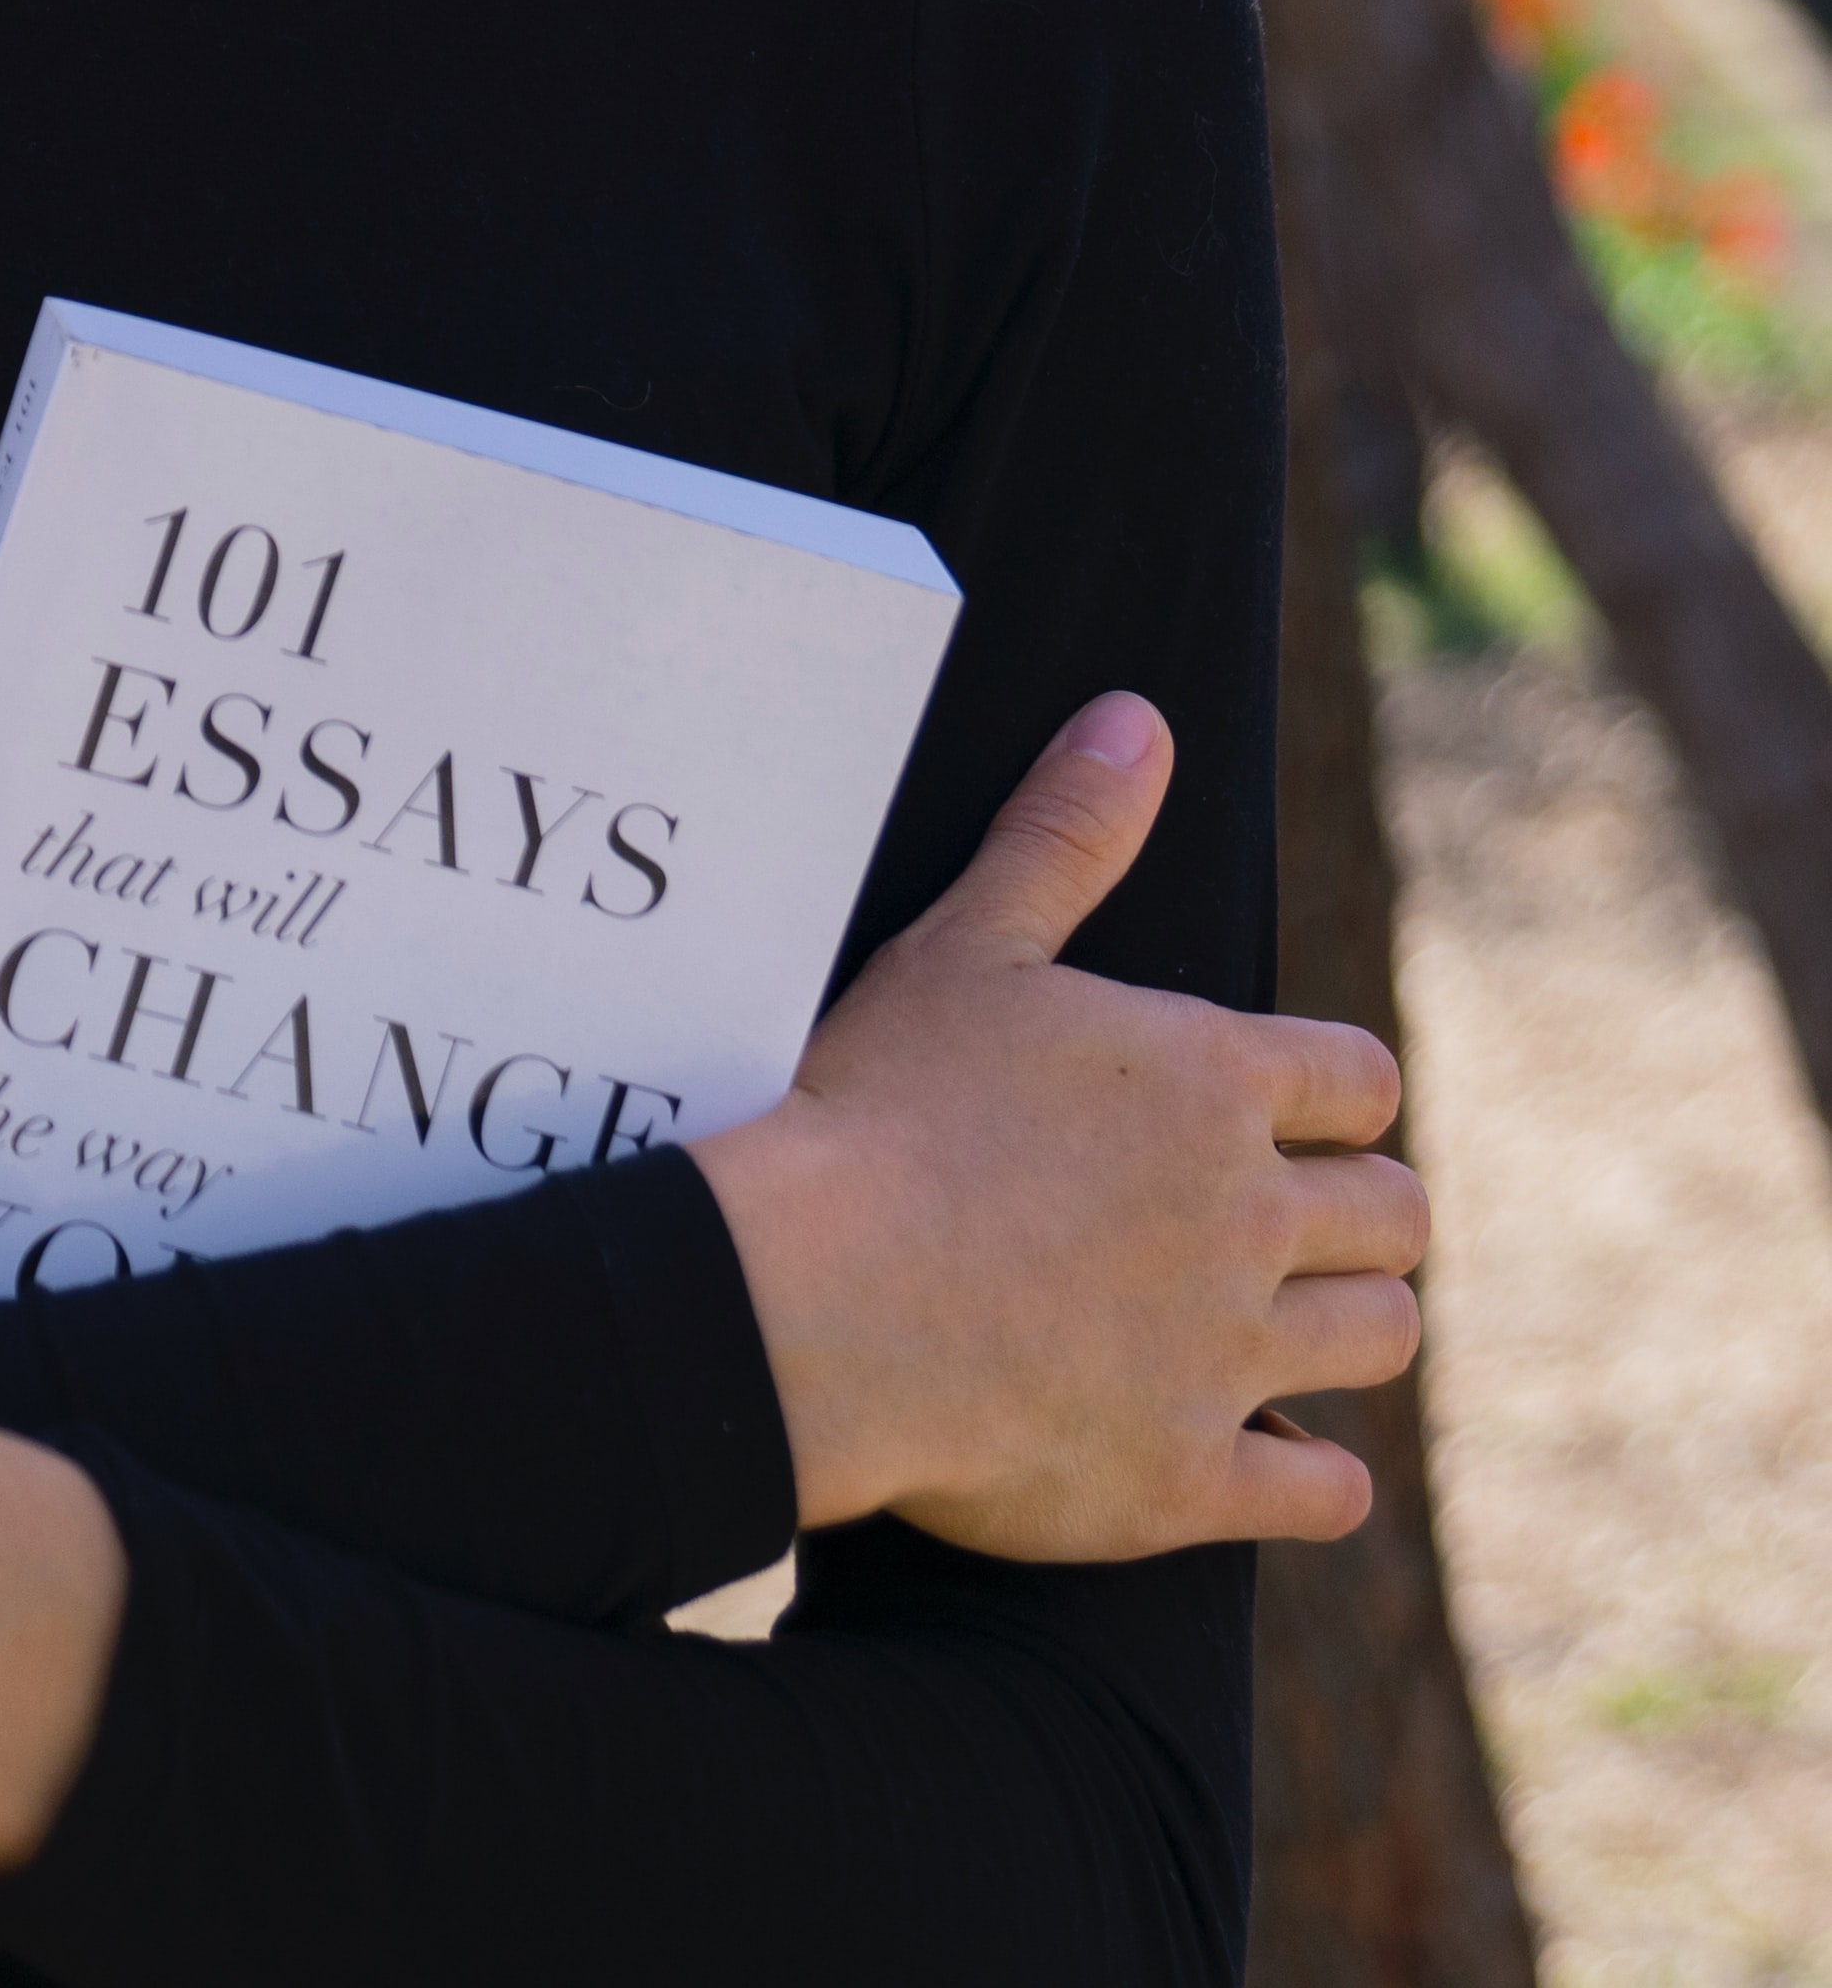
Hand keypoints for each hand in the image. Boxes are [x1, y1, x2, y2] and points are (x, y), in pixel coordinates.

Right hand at [693, 692, 1424, 1563]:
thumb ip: (1066, 834)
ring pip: (1382, 1339)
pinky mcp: (1189, 1479)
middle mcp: (1250, 1215)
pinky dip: (1314, 1475)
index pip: (1363, 1079)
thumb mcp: (968, 947)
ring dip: (1350, 1325)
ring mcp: (1227, 1355)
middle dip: (1362, 1213)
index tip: (1297, 1113)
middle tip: (1291, 1223)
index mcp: (1210, 1080)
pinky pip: (1326, 1492)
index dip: (1339, 1095)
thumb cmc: (880, 1106)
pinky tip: (1267, 1452)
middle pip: (1397, 1215)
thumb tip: (1139, 720)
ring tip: (1287, 1324)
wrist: (815, 1294)